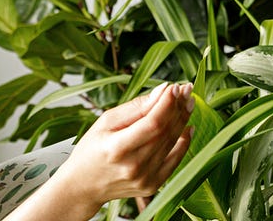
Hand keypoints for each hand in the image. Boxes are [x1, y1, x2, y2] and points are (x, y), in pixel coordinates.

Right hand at [54, 82, 195, 206]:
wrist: (84, 185)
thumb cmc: (92, 148)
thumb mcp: (105, 122)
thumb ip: (135, 108)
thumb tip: (163, 90)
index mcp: (117, 148)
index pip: (152, 123)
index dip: (167, 104)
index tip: (175, 86)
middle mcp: (133, 166)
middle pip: (165, 132)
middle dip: (178, 108)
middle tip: (186, 90)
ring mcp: (145, 179)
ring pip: (172, 143)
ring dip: (183, 121)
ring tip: (187, 103)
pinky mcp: (152, 185)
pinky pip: (175, 161)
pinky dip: (184, 143)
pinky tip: (188, 127)